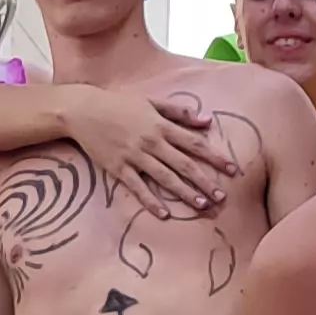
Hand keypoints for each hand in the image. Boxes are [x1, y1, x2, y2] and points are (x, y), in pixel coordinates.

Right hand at [80, 87, 234, 217]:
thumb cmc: (119, 104)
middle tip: (222, 197)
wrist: (84, 110)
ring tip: (202, 206)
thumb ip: (179, 112)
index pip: (194, 143)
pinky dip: (151, 200)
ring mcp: (135, 156)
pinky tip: (164, 213)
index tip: (231, 169)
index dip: (214, 157)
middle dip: (204, 181)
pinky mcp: (118, 167)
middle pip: (183, 164)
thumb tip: (207, 121)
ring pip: (165, 177)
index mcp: (161, 125)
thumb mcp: (151, 101)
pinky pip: (137, 187)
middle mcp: (151, 142)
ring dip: (185, 192)